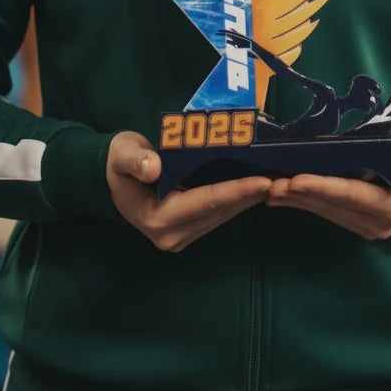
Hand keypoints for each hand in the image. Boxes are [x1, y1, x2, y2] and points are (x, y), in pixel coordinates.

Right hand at [106, 131, 271, 251]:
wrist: (108, 179)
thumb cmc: (118, 162)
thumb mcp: (123, 154)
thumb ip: (137, 160)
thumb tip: (154, 168)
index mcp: (158, 218)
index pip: (206, 201)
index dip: (236, 191)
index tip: (264, 181)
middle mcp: (172, 234)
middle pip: (220, 211)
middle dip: (250, 195)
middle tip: (282, 179)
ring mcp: (180, 236)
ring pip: (222, 216)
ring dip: (248, 199)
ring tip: (276, 182)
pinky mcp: (186, 231)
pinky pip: (217, 215)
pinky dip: (237, 201)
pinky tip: (255, 189)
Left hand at [265, 127, 390, 239]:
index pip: (351, 194)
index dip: (323, 187)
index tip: (297, 180)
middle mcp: (378, 222)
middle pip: (332, 205)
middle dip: (300, 195)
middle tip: (271, 184)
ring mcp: (367, 226)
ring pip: (325, 211)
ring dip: (297, 201)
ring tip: (270, 189)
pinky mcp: (357, 222)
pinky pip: (327, 212)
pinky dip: (304, 203)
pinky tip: (282, 197)